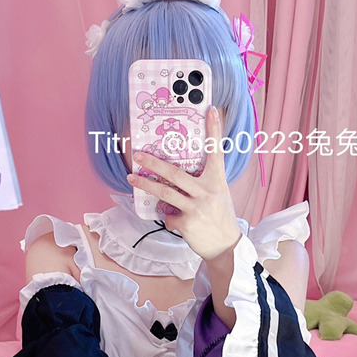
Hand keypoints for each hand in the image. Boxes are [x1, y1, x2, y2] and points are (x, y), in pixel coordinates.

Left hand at [127, 106, 241, 261]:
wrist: (225, 246)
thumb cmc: (220, 217)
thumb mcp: (219, 195)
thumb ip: (204, 183)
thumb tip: (177, 175)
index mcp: (217, 181)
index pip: (216, 152)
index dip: (214, 131)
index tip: (210, 111)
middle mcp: (207, 192)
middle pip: (175, 173)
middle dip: (153, 163)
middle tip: (138, 155)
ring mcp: (196, 208)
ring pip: (165, 193)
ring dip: (145, 185)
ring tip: (131, 179)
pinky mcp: (186, 223)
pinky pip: (168, 215)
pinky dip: (167, 216)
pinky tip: (175, 220)